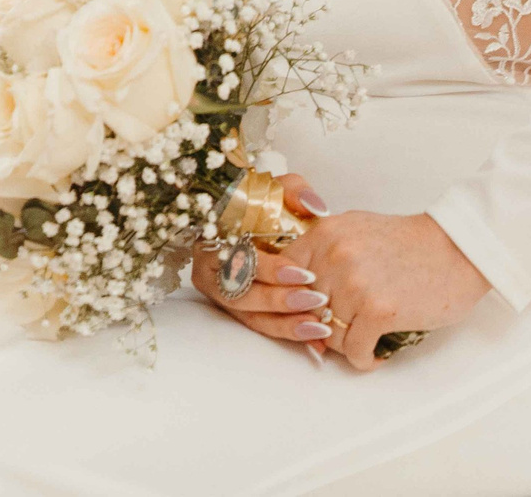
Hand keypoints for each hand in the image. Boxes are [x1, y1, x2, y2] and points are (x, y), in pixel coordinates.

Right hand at [191, 174, 337, 364]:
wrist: (247, 218)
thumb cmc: (259, 202)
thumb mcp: (275, 188)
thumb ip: (294, 191)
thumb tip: (315, 207)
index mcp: (212, 239)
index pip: (238, 259)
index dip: (269, 269)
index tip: (302, 273)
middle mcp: (210, 271)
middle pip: (242, 294)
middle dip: (280, 301)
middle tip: (315, 301)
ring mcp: (222, 295)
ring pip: (251, 317)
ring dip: (286, 325)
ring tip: (319, 327)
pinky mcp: (238, 312)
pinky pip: (261, 328)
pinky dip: (288, 334)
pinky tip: (315, 341)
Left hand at [273, 204, 490, 372]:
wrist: (458, 249)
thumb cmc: (409, 243)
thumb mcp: (356, 230)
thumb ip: (323, 253)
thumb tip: (296, 290)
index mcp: (324, 234)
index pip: (282, 277)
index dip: (292, 301)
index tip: (306, 313)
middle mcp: (334, 256)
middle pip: (305, 309)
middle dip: (321, 325)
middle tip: (342, 330)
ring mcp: (355, 284)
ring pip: (329, 334)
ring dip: (346, 344)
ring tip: (364, 339)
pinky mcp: (378, 311)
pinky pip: (354, 351)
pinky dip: (364, 358)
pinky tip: (376, 352)